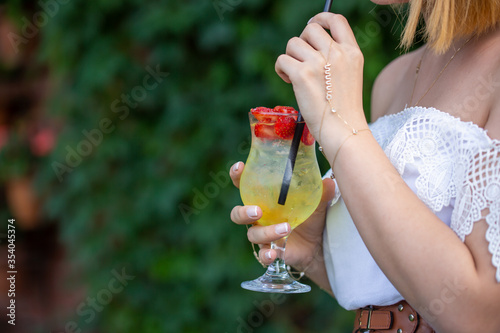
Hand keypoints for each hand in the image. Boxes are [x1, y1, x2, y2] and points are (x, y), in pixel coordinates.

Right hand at [229, 161, 335, 270]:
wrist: (318, 245)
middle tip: (257, 211)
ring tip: (286, 228)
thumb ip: (321, 192)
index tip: (240, 167)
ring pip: (252, 235)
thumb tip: (329, 182)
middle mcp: (259, 217)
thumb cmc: (311, 217)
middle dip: (243, 212)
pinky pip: (262, 255)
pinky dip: (266, 255)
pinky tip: (274, 253)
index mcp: (264, 199)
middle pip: (238, 214)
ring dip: (266, 232)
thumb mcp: (318, 202)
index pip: (244, 184)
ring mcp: (262, 234)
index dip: (237, 176)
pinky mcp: (270, 251)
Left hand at [275, 12, 366, 144]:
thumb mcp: (350, 76)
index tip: (312, 24)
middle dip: (301, 43)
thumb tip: (310, 45)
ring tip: (295, 76)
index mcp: (353, 52)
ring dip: (290, 58)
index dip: (321, 18)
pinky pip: (282, 59)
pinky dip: (281, 70)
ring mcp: (319, 63)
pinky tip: (289, 82)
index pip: (337, 20)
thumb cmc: (343, 110)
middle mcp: (337, 54)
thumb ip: (336, 58)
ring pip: (293, 43)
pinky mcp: (301, 75)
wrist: (343, 130)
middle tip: (301, 61)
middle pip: (310, 29)